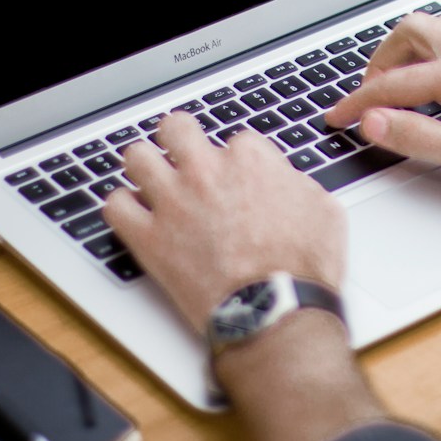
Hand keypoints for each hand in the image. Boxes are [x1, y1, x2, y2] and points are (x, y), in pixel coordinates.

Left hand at [102, 114, 345, 329]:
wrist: (275, 311)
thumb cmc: (302, 268)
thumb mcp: (324, 212)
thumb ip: (297, 184)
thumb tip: (286, 182)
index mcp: (249, 161)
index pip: (235, 140)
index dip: (236, 160)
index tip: (237, 177)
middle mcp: (206, 173)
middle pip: (176, 128)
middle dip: (179, 138)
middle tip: (182, 153)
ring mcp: (173, 203)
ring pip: (136, 157)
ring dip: (144, 165)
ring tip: (151, 178)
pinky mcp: (149, 239)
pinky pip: (115, 206)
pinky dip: (122, 207)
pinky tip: (133, 214)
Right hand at [324, 12, 440, 200]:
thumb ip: (417, 137)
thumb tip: (374, 122)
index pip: (393, 83)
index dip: (358, 102)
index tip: (338, 118)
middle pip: (411, 31)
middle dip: (380, 60)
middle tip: (368, 94)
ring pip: (439, 25)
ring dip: (409, 47)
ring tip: (398, 81)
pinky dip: (437, 47)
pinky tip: (440, 76)